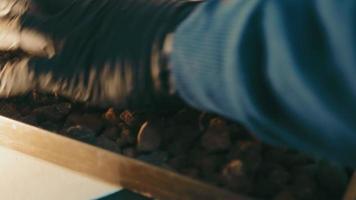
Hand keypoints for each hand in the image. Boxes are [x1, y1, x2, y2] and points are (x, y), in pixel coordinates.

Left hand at [0, 0, 199, 108]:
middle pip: (19, 5)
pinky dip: (5, 81)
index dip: (23, 3)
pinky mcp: (68, 72)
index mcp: (91, 1)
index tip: (13, 6)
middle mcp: (72, 14)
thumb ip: (126, 13)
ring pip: (12, 33)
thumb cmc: (173, 30)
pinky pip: (22, 75)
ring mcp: (67, 42)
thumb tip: (134, 15)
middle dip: (4, 12)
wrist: (182, 48)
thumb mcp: (144, 13)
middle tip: (1, 17)